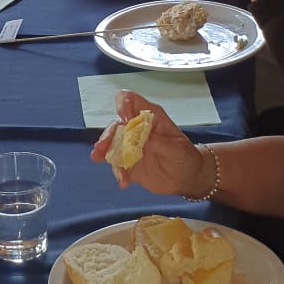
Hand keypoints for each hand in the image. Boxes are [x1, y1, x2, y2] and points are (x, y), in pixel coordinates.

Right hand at [90, 89, 208, 194]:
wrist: (186, 178)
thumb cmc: (185, 156)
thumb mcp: (178, 149)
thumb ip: (161, 143)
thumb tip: (145, 140)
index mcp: (150, 117)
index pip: (132, 101)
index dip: (124, 104)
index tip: (124, 118)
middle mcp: (136, 129)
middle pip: (115, 124)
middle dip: (107, 134)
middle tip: (102, 147)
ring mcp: (130, 146)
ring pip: (110, 144)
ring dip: (102, 151)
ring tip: (97, 158)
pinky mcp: (127, 163)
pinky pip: (117, 165)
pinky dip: (117, 173)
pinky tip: (124, 182)